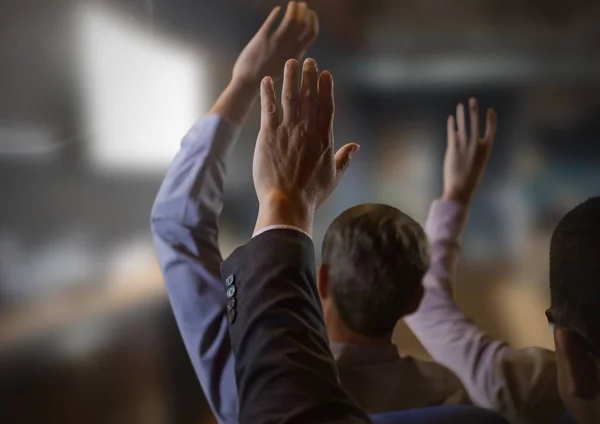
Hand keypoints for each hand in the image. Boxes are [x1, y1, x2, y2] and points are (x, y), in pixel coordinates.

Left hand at [232, 2, 318, 87]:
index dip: (313, 21)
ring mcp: (275, 42)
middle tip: (302, 5)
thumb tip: (297, 46)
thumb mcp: (285, 67)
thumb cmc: (265, 77)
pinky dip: (276, 13)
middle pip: (303, 23)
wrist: (248, 83)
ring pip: (290, 19)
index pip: (311, 33)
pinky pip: (272, 21)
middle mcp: (288, 47)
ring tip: (292, 4)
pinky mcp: (262, 38)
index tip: (311, 14)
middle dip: (305, 11)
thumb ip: (292, 55)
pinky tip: (277, 9)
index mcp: (296, 55)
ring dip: (293, 9)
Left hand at [253, 59, 358, 234]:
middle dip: (309, 76)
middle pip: (309, 96)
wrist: (287, 202)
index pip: (326, 106)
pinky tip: (267, 80)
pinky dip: (268, 92)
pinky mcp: (268, 134)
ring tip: (291, 63)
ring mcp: (287, 130)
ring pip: (290, 97)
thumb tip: (356, 146)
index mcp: (323, 138)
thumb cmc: (311, 194)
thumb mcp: (334, 176)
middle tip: (309, 61)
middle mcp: (307, 129)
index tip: (326, 74)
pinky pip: (269, 108)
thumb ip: (344, 158)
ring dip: (291, 78)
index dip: (326, 88)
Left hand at [442, 98, 496, 204]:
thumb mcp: (476, 164)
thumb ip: (472, 149)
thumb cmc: (469, 179)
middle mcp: (476, 146)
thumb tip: (462, 134)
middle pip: (476, 123)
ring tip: (460, 105)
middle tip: (472, 100)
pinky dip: (452, 124)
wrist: (460, 190)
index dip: (491, 119)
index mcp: (486, 150)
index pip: (491, 130)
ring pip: (464, 125)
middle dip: (474, 110)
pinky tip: (450, 118)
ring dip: (462, 114)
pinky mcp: (453, 148)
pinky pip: (452, 132)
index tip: (489, 110)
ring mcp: (465, 146)